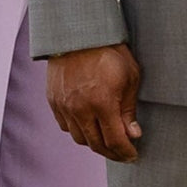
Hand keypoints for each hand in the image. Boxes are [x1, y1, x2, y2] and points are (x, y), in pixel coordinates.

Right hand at [46, 44, 141, 162]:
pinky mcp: (53, 100)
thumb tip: (133, 134)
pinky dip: (78, 129)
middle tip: (122, 152)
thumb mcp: (130, 76)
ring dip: (94, 142)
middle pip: (96, 145)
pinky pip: (65, 126)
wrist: (78, 31)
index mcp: (102, 103)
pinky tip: (88, 124)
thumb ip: (129, 109)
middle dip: (112, 153)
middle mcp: (80, 108)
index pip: (114, 142)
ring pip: (79, 138)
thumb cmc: (109, 50)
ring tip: (106, 138)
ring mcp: (64, 105)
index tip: (133, 155)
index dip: (126, 153)